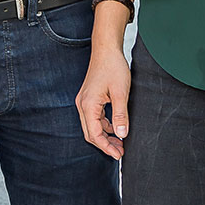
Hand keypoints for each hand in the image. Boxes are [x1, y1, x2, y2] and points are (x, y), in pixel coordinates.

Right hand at [76, 45, 130, 159]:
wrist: (106, 49)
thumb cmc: (113, 67)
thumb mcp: (120, 93)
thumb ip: (120, 116)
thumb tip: (121, 135)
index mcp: (88, 105)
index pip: (94, 134)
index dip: (106, 147)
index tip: (119, 155)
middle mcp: (82, 104)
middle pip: (90, 133)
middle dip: (105, 144)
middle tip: (120, 152)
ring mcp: (84, 101)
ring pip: (92, 126)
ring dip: (104, 136)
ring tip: (119, 142)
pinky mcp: (89, 98)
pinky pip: (94, 118)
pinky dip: (103, 126)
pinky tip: (115, 128)